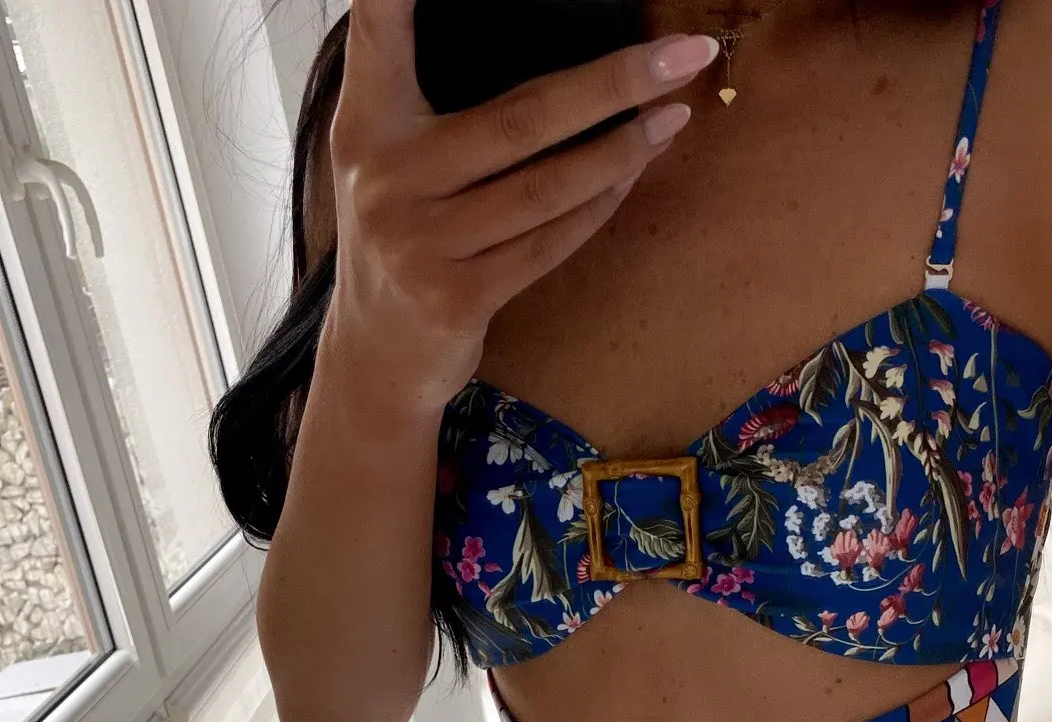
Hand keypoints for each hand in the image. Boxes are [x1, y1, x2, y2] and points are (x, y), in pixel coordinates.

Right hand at [325, 0, 718, 414]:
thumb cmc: (399, 236)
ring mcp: (421, 244)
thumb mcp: (384, 157)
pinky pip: (548, 243)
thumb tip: (526, 40)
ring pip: (546, 187)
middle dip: (613, 81)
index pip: (377, 35)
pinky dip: (598, 207)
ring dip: (623, 150)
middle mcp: (388, 179)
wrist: (374, 356)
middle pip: (521, 118)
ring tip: (674, 114)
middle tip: (683, 51)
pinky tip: (634, 172)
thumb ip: (413, 91)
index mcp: (368, 125)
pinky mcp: (456, 298)